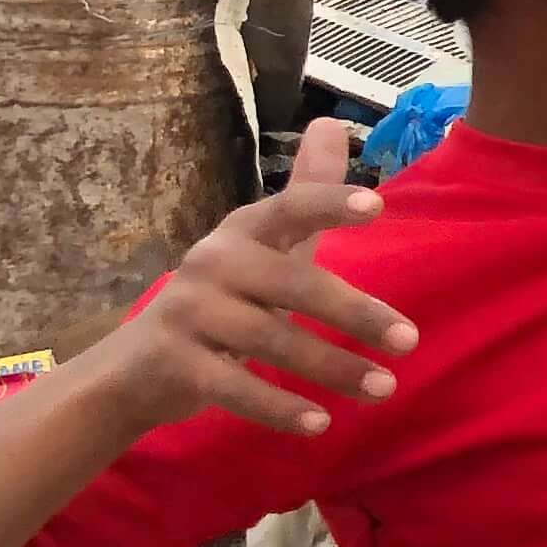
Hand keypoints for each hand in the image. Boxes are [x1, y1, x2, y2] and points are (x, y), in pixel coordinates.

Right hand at [106, 119, 415, 440]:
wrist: (136, 366)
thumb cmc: (223, 298)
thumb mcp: (267, 245)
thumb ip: (306, 193)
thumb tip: (332, 122)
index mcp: (243, 231)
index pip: (289, 207)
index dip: (329, 202)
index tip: (378, 206)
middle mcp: (213, 263)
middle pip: (293, 284)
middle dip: (356, 314)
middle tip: (410, 341)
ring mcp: (189, 313)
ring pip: (271, 341)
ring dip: (333, 368)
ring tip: (384, 389)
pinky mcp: (175, 364)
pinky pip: (234, 388)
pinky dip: (280, 408)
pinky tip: (321, 423)